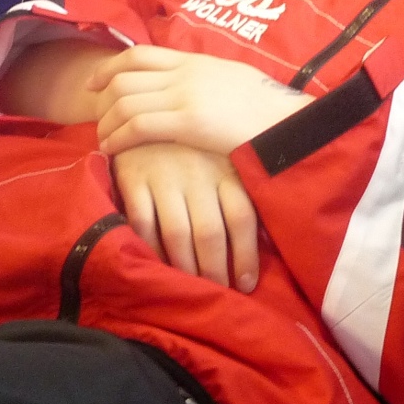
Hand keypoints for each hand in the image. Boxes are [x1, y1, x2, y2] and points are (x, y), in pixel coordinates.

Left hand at [91, 45, 313, 154]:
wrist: (286, 118)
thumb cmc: (266, 106)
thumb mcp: (231, 78)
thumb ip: (205, 79)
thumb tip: (190, 87)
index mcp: (195, 61)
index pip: (139, 55)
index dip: (109, 68)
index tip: (95, 84)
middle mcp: (184, 74)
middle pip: (124, 79)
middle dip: (102, 101)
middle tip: (97, 120)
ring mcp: (184, 96)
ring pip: (125, 102)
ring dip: (106, 123)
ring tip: (103, 140)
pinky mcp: (187, 122)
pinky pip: (138, 126)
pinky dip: (117, 138)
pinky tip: (112, 150)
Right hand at [113, 143, 259, 290]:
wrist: (144, 110)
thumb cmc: (192, 145)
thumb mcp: (222, 160)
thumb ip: (239, 194)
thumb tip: (268, 239)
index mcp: (225, 168)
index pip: (241, 216)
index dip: (245, 254)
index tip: (246, 283)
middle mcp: (198, 173)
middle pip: (210, 231)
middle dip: (215, 269)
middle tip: (217, 293)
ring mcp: (165, 175)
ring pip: (177, 232)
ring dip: (185, 266)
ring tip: (191, 287)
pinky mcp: (134, 178)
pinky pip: (143, 222)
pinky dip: (150, 248)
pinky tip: (158, 265)